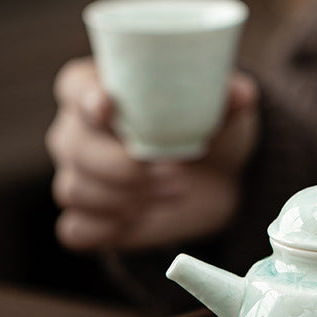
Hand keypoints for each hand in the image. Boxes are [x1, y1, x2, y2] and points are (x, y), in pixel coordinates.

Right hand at [45, 57, 259, 250]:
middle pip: (74, 147)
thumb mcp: (222, 109)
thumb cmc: (207, 129)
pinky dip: (109, 229)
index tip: (106, 105)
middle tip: (176, 174)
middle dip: (125, 165)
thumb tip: (241, 94)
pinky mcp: (88, 218)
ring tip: (176, 192)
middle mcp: (77, 130)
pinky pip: (77, 230)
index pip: (75, 86)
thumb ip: (228, 98)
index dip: (86, 97)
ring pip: (75, 190)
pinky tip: (142, 217)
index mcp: (100, 88)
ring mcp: (78, 175)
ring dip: (126, 197)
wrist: (218, 178)